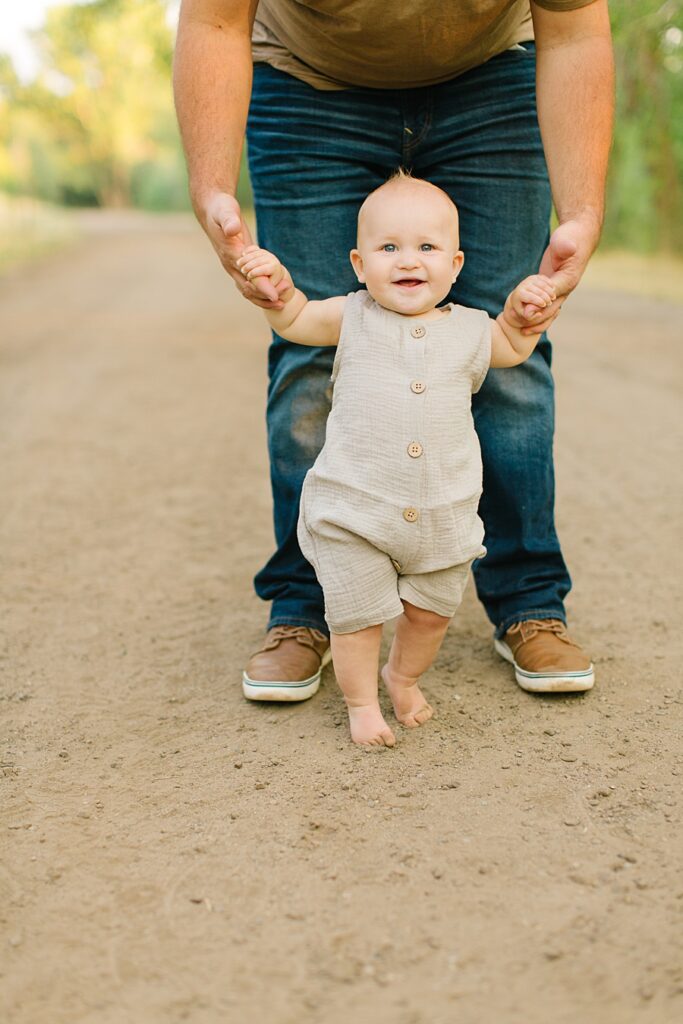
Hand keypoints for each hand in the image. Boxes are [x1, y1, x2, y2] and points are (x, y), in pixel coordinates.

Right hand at [197, 191, 289, 308]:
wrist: (212, 210)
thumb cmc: (221, 209)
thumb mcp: (225, 210)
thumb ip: (229, 220)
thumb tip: (232, 230)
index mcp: (230, 255)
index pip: (247, 276)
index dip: (261, 287)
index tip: (275, 296)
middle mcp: (231, 265)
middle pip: (248, 290)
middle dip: (266, 297)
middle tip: (284, 301)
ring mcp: (235, 267)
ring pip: (249, 291)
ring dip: (264, 299)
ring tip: (283, 303)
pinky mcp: (240, 265)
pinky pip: (251, 284)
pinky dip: (262, 292)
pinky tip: (276, 294)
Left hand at [504, 274, 556, 329]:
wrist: (519, 296)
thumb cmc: (523, 307)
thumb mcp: (524, 314)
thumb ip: (531, 316)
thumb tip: (539, 313)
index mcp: (519, 294)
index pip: (531, 297)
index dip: (539, 301)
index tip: (544, 305)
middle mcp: (523, 285)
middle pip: (538, 291)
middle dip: (546, 297)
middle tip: (550, 303)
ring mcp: (529, 279)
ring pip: (542, 284)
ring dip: (549, 291)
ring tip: (553, 298)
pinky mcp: (535, 277)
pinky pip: (544, 279)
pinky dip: (550, 284)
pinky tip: (553, 290)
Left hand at [519, 216, 599, 334]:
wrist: (577, 237)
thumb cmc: (570, 237)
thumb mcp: (566, 240)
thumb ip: (564, 246)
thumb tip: (566, 248)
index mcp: (568, 280)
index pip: (552, 297)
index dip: (539, 306)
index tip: (525, 313)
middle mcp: (565, 289)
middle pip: (550, 310)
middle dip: (535, 320)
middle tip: (518, 326)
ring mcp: (559, 291)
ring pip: (548, 312)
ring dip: (536, 322)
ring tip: (521, 330)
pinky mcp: (553, 289)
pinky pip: (545, 306)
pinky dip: (536, 315)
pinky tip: (524, 322)